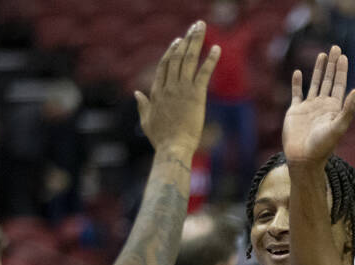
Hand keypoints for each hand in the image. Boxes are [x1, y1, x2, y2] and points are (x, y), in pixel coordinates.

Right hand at [135, 21, 220, 155]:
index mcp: (157, 91)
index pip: (164, 65)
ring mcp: (182, 89)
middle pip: (176, 56)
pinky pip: (204, 73)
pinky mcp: (196, 95)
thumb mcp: (146, 120)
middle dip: (186, 39)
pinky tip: (217, 48)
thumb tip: (137, 93)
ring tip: (201, 27)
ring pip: (188, 59)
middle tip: (195, 26)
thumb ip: (143, 105)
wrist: (173, 148)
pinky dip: (210, 59)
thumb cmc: (161, 139)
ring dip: (196, 41)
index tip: (178, 40)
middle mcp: (168, 86)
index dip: (171, 51)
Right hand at [282, 45, 354, 165]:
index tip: (343, 56)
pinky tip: (299, 72)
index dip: (342, 70)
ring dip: (319, 70)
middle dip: (333, 64)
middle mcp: (323, 106)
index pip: (340, 85)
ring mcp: (309, 107)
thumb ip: (347, 110)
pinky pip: (297, 93)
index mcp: (334, 108)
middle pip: (329, 80)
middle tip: (335, 48)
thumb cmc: (322, 146)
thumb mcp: (338, 127)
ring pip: (315, 83)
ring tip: (322, 55)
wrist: (303, 158)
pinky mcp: (295, 111)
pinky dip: (297, 83)